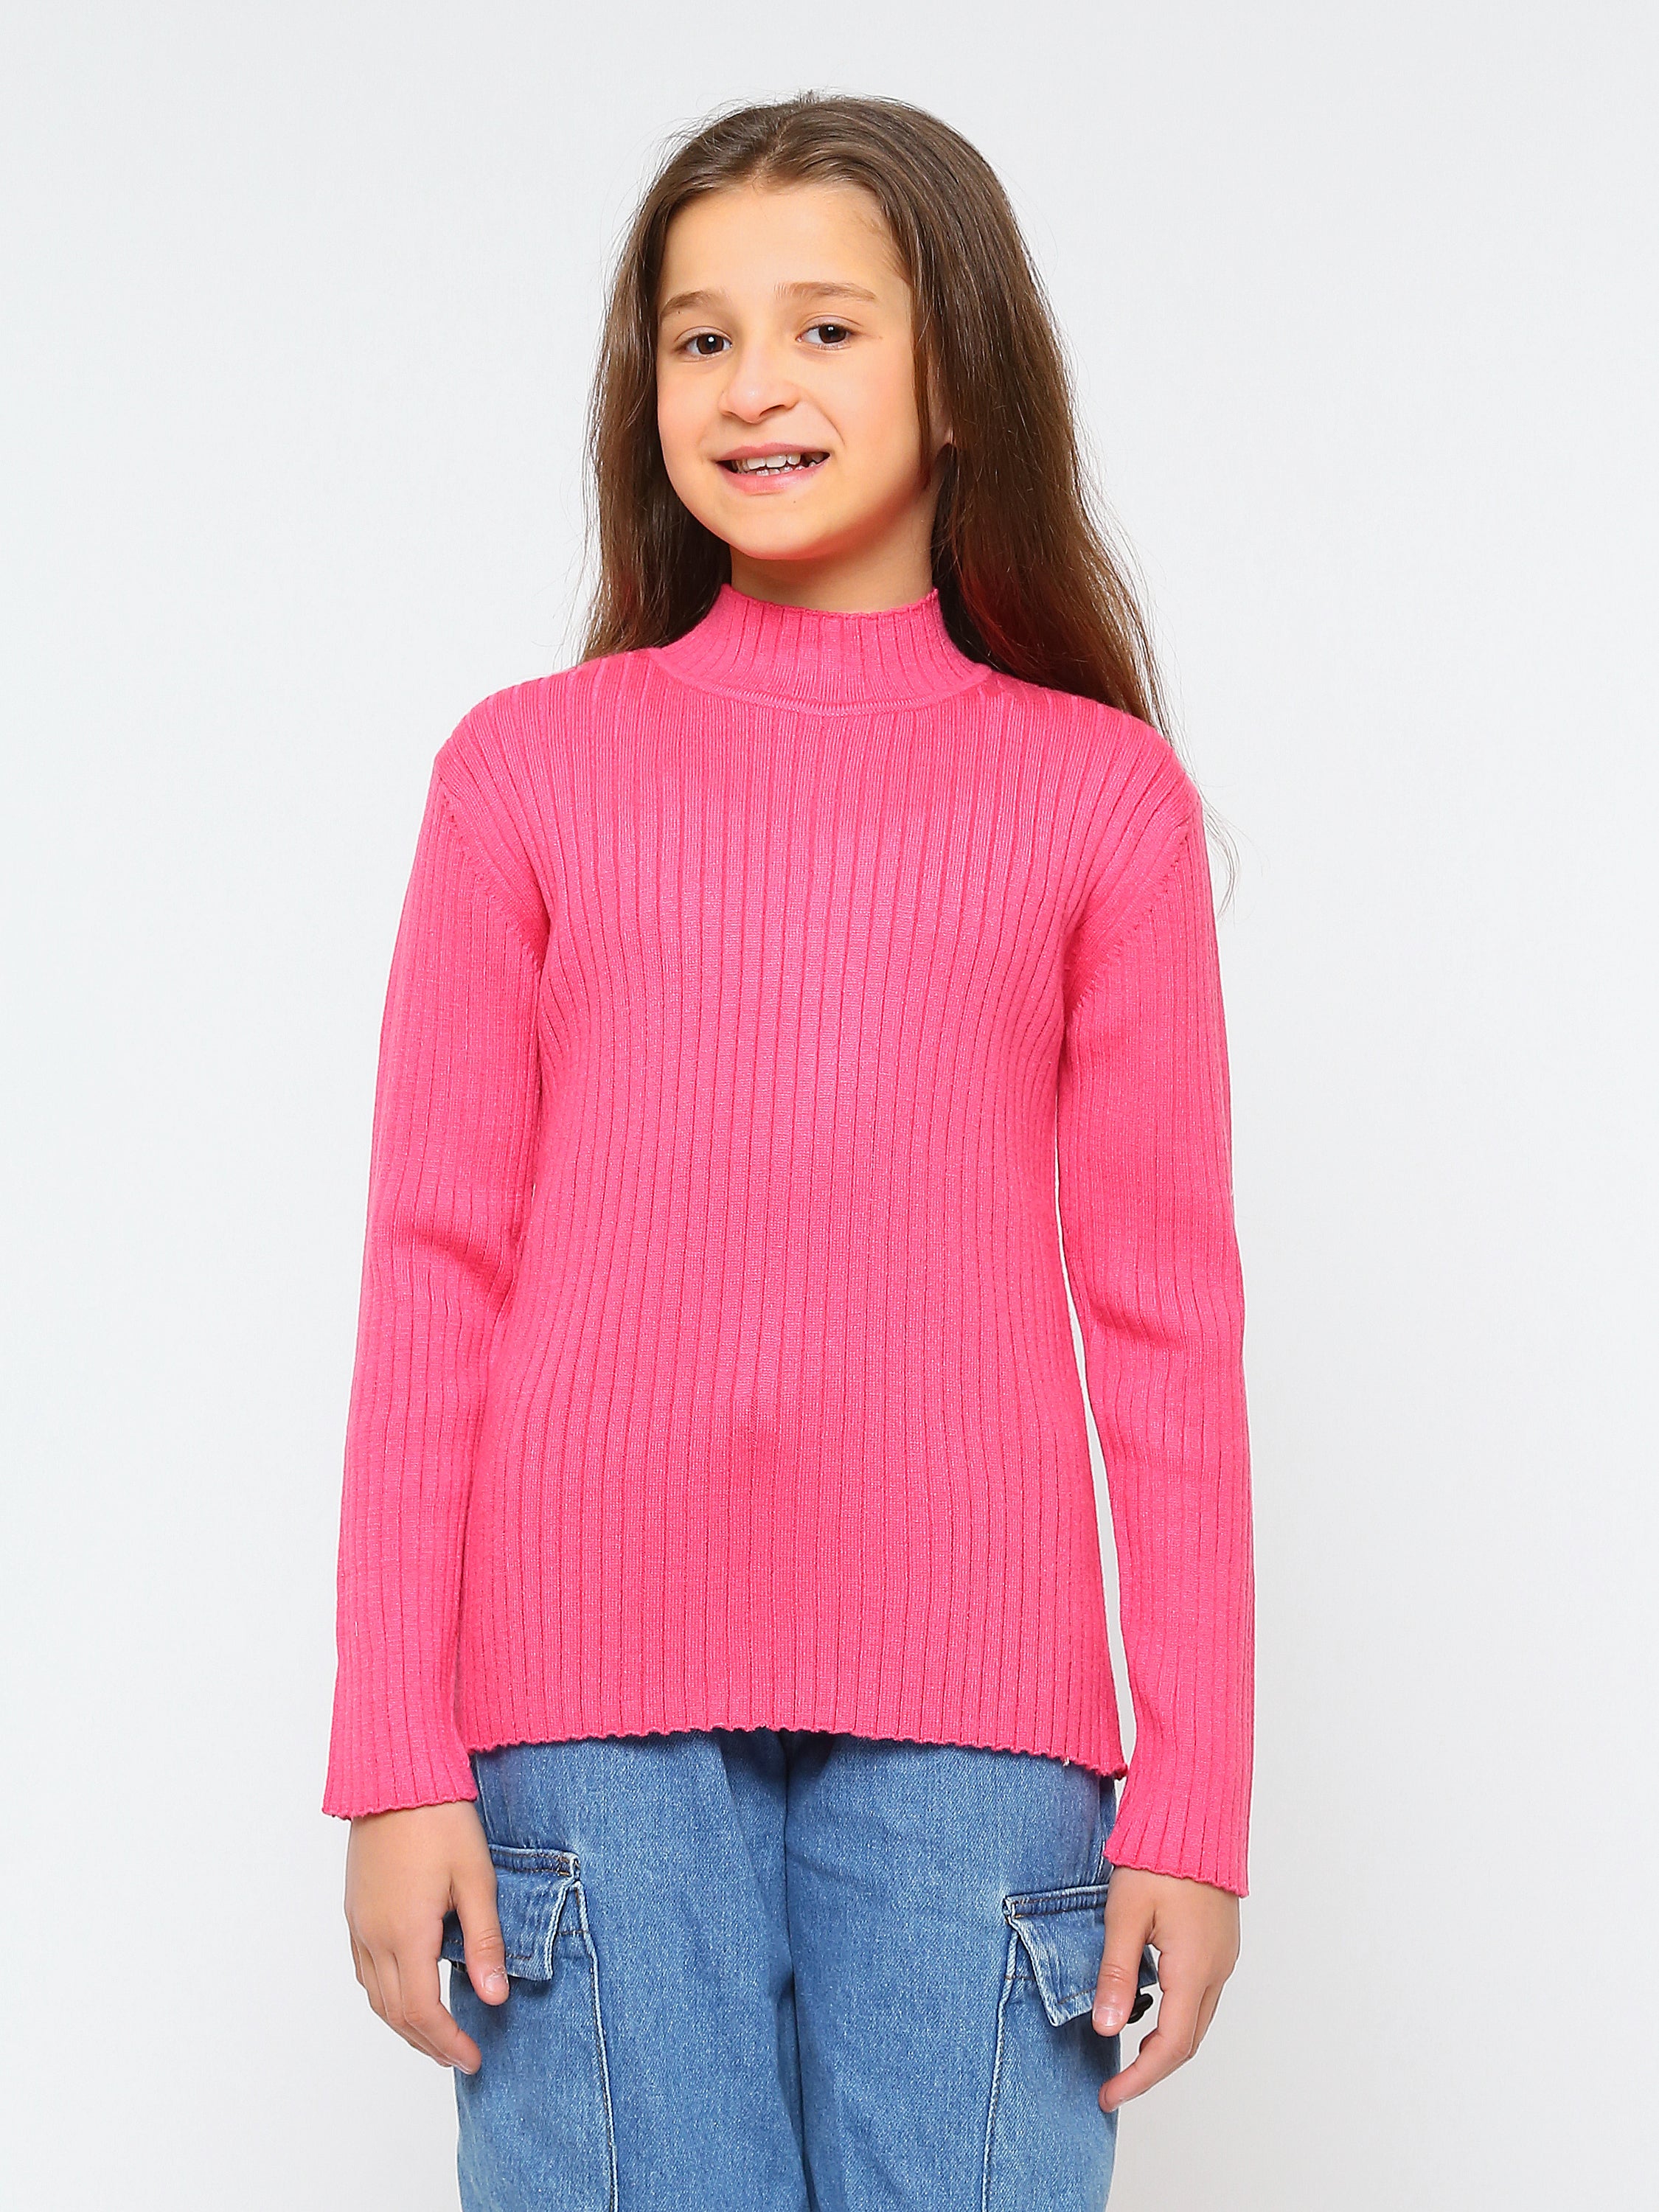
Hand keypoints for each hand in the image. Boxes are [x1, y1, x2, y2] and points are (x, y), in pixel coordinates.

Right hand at [343, 1799, 508, 2072]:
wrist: (396, 1777)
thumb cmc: (440, 1820)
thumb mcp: (476, 1878)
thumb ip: (485, 1941)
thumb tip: (494, 1997)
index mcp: (405, 1933)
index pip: (422, 2011)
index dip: (447, 2042)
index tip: (473, 2058)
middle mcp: (373, 1935)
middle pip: (395, 2013)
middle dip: (428, 2042)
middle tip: (459, 2057)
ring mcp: (358, 1923)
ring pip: (375, 1995)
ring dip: (404, 2024)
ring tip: (436, 2036)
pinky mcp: (354, 1909)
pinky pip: (364, 1969)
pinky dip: (387, 1995)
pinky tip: (408, 1991)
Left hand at [1092, 1867, 1239, 2111]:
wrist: (1196, 1815)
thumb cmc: (1159, 1857)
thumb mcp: (1125, 1914)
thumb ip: (1116, 1974)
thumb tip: (1106, 2028)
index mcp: (1194, 1969)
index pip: (1170, 2048)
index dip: (1139, 2078)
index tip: (1109, 2096)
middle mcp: (1217, 1970)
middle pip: (1188, 2041)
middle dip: (1151, 2069)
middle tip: (1113, 2082)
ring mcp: (1223, 1957)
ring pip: (1198, 2020)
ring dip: (1165, 2042)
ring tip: (1125, 2049)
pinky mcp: (1220, 1943)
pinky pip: (1202, 1995)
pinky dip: (1176, 2014)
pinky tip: (1149, 2006)